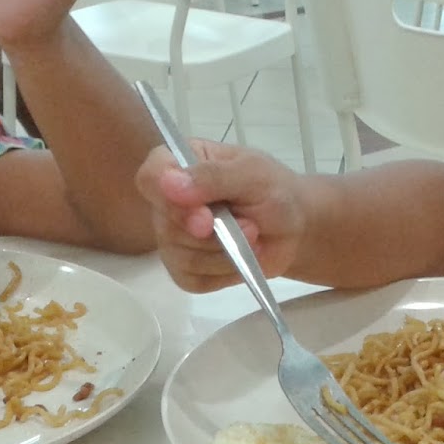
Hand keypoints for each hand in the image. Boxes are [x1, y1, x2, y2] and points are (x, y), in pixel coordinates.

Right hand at [135, 142, 306, 291]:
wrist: (293, 230)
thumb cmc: (273, 192)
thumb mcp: (253, 175)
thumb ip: (213, 176)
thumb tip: (168, 183)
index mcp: (180, 164)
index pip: (150, 177)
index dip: (166, 197)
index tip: (203, 214)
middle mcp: (168, 202)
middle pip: (165, 225)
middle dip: (212, 232)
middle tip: (249, 225)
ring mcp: (173, 238)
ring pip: (180, 256)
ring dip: (224, 253)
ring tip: (252, 237)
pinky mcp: (185, 270)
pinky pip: (191, 279)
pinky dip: (223, 273)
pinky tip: (241, 259)